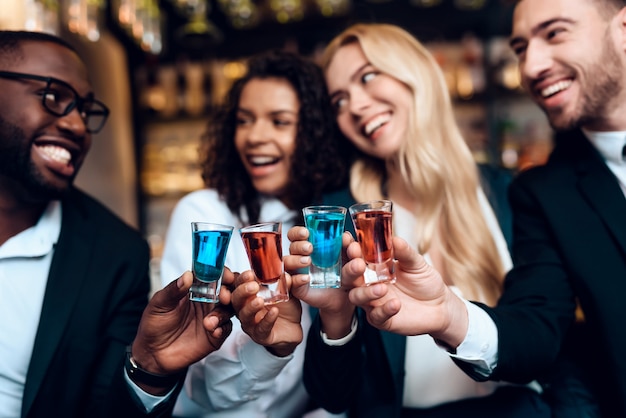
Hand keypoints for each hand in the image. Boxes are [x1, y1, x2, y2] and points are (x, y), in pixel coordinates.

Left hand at [130, 270, 234, 389]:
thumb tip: (187, 275)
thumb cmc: (154, 325)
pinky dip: (222, 329)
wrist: (152, 354)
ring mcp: (212, 318)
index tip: (226, 275)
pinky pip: (226, 329)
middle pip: (227, 291)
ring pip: (229, 309)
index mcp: (195, 289)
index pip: (213, 276)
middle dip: (229, 292)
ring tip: (209, 322)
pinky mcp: (215, 335)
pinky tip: (212, 331)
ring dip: (223, 312)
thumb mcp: (160, 304)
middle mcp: (206, 302)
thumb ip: (174, 290)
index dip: (222, 274)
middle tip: (224, 297)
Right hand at [231, 270, 302, 356]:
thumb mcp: (286, 290)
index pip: (238, 285)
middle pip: (236, 300)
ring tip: (260, 301)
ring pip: (245, 316)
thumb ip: (285, 281)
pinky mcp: (261, 336)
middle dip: (243, 292)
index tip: (250, 274)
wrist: (294, 327)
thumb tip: (286, 274)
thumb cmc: (284, 307)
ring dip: (251, 307)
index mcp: (248, 295)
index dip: (241, 280)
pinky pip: (261, 329)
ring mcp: (252, 323)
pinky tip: (274, 312)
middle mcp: (245, 309)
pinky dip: (267, 320)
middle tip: (254, 286)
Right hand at [284, 226, 355, 338]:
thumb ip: (352, 251)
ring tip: (308, 261)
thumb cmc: (346, 276)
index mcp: (313, 247)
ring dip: (296, 260)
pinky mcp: (299, 288)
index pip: (297, 234)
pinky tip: (307, 278)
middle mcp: (302, 257)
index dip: (298, 232)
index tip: (307, 232)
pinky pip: (291, 282)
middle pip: (292, 246)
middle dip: (299, 245)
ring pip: (288, 262)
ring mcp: (299, 273)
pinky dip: (298, 279)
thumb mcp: (352, 263)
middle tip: (309, 247)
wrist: (345, 299)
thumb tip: (347, 237)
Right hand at [345, 237, 467, 346]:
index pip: (355, 257)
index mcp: (373, 267)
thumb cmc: (424, 282)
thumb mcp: (416, 263)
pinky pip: (377, 316)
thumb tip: (393, 238)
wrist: (441, 305)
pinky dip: (384, 310)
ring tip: (382, 288)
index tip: (350, 242)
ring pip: (357, 298)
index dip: (349, 250)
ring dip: (366, 292)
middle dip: (350, 270)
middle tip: (358, 264)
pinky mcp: (382, 319)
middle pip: (349, 278)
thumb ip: (403, 251)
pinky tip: (396, 304)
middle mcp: (369, 284)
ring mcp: (373, 302)